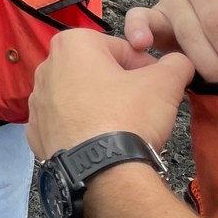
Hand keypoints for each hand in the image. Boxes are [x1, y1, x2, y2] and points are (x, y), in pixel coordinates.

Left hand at [27, 27, 192, 159]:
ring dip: (103, 107)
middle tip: (144, 107)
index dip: (147, 67)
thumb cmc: (128, 117)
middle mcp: (46, 68)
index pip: (122, 48)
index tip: (158, 86)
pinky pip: (68, 123)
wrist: (100, 173)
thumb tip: (180, 62)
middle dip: (122, 86)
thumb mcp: (165, 82)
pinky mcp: (36, 133)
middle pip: (99, 72)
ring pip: (82, 98)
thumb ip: (177, 63)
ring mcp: (37, 103)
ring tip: (124, 127)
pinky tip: (102, 142)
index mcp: (72, 44)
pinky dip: (84, 129)